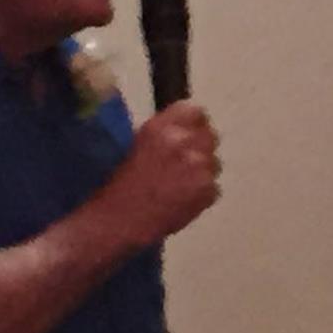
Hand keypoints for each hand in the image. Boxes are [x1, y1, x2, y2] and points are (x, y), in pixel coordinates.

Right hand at [101, 101, 220, 247]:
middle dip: (200, 148)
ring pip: (213, 162)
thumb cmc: (121, 184)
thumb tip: (187, 130)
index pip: (195, 112)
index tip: (188, 135)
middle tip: (184, 165)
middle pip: (209, 135)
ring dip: (201, 172)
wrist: (118, 221)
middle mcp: (184, 141)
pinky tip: (181, 201)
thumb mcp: (139, 145)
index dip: (192, 125)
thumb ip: (166, 133)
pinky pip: (213, 187)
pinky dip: (201, 194)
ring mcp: (200, 166)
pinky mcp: (208, 190)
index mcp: (162, 127)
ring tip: (179, 186)